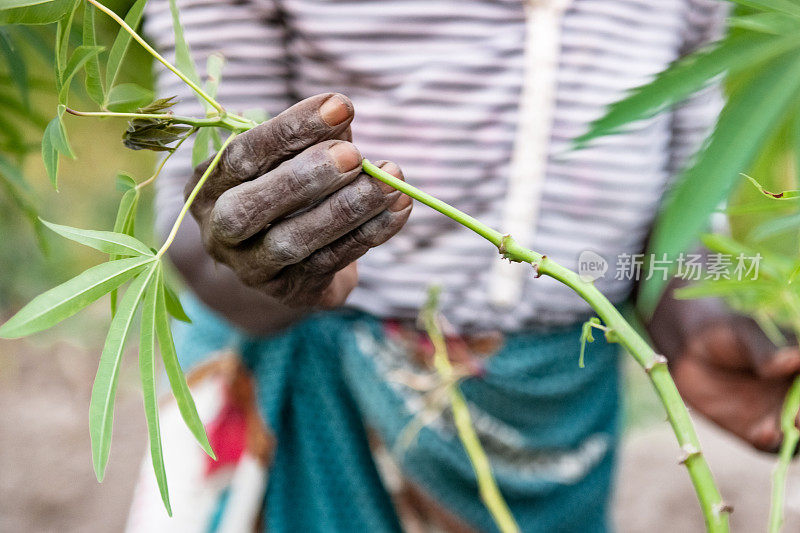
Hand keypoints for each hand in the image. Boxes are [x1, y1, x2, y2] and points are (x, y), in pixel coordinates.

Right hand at [187, 93, 410, 308]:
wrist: (286, 262)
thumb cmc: (289, 191)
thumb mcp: (295, 157)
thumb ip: (316, 136)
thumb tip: (341, 110)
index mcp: (209, 186)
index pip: (242, 155)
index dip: (290, 129)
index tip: (340, 106)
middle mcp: (221, 231)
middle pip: (250, 208)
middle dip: (305, 177)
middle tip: (354, 155)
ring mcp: (252, 269)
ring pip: (292, 242)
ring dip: (345, 209)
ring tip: (389, 182)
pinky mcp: (290, 291)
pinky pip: (331, 262)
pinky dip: (369, 233)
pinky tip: (399, 207)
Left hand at [672, 317, 799, 452]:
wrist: (690, 353)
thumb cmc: (724, 334)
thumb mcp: (745, 332)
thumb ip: (765, 347)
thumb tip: (791, 359)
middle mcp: (797, 394)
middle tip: (796, 420)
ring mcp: (780, 414)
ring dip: (796, 438)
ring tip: (777, 428)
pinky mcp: (757, 430)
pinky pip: (772, 445)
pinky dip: (772, 444)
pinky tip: (760, 434)